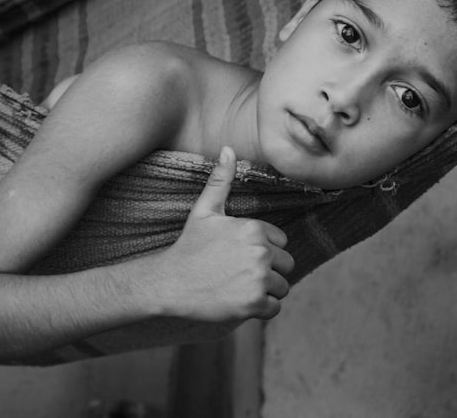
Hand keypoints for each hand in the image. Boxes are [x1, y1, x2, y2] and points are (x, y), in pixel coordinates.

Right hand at [155, 147, 294, 321]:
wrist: (169, 283)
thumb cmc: (188, 246)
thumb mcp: (204, 211)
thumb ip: (220, 181)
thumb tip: (228, 148)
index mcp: (253, 228)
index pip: (281, 243)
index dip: (263, 250)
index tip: (238, 255)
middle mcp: (260, 252)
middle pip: (286, 266)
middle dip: (268, 272)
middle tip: (238, 273)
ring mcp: (258, 279)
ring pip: (282, 287)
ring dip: (265, 291)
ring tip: (237, 287)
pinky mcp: (254, 304)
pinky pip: (274, 308)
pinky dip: (260, 309)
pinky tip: (237, 301)